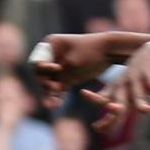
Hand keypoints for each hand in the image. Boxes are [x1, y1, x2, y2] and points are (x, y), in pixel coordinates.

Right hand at [30, 32, 149, 99]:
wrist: (111, 51)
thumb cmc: (91, 53)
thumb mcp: (72, 65)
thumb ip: (58, 78)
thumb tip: (49, 92)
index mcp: (51, 44)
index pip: (38, 61)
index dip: (44, 69)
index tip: (57, 69)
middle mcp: (52, 55)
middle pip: (41, 74)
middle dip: (46, 84)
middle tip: (56, 89)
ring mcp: (59, 66)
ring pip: (49, 83)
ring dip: (50, 93)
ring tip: (53, 105)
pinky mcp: (67, 76)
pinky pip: (58, 88)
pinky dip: (57, 96)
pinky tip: (56, 105)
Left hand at [90, 40, 149, 128]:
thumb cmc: (133, 75)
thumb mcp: (119, 86)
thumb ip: (108, 101)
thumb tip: (97, 123)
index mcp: (116, 90)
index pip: (104, 102)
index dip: (100, 114)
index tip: (96, 127)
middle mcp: (124, 86)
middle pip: (120, 100)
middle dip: (117, 109)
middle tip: (113, 112)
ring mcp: (137, 80)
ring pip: (138, 93)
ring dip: (141, 101)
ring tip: (146, 110)